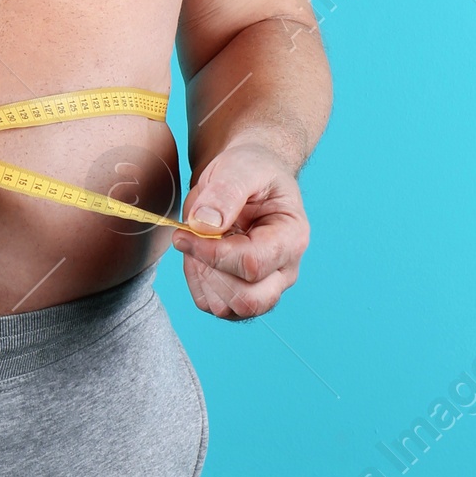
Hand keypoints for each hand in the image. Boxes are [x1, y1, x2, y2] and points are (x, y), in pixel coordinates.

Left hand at [171, 140, 308, 318]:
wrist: (246, 177)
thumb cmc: (251, 170)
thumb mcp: (240, 167)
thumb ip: (225, 192)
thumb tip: (204, 225)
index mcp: (291, 237)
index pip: (251, 264)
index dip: (211, 252)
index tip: (184, 232)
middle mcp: (284, 269)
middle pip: (248, 300)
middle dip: (210, 272)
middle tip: (192, 238)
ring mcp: (265, 286)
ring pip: (228, 309)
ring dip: (202, 277)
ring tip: (198, 241)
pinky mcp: (241, 293)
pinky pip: (212, 305)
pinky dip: (198, 283)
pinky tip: (198, 254)